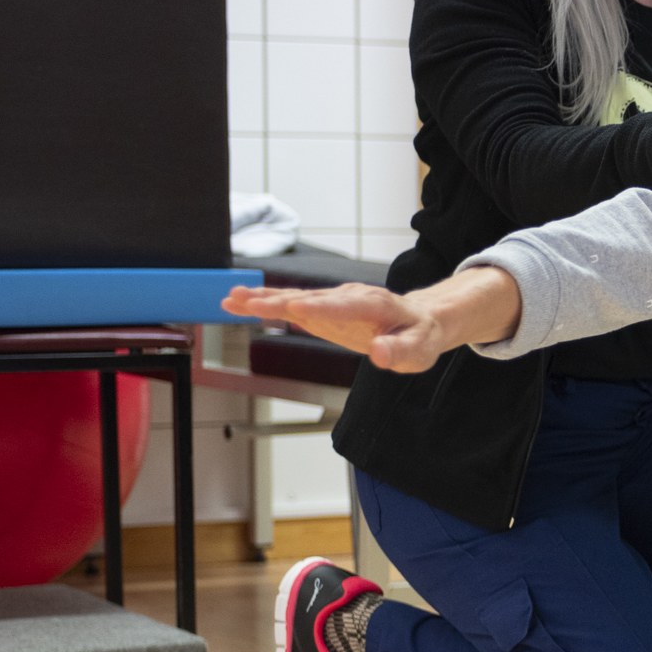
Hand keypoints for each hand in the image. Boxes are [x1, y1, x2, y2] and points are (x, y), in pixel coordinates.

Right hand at [221, 282, 451, 372]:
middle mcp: (349, 297)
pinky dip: (265, 304)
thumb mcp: (418, 350)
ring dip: (262, 298)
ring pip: (294, 297)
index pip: (344, 306)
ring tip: (230, 298)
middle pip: (310, 298)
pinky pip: (291, 304)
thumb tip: (380, 354)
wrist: (420, 320)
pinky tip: (239, 303)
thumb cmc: (420, 336)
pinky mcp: (322, 308)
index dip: (320, 307)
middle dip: (278, 299)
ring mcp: (333, 301)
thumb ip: (399, 351)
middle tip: (246, 300)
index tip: (294, 306)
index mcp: (374, 305)